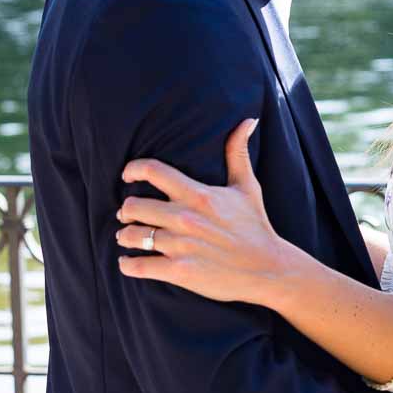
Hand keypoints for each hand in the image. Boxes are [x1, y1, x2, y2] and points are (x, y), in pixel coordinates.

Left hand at [116, 120, 291, 305]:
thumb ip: (238, 152)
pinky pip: (138, 266)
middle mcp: (186, 218)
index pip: (154, 171)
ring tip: (126, 236)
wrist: (268, 269)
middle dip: (126, 209)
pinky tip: (127, 261)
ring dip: (124, 235)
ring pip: (131, 236)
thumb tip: (248, 120)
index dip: (133, 169)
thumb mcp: (247, 187)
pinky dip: (127, 264)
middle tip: (126, 213)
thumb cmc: (256, 226)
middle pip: (134, 205)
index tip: (127, 175)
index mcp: (198, 194)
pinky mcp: (179, 271)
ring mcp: (181, 246)